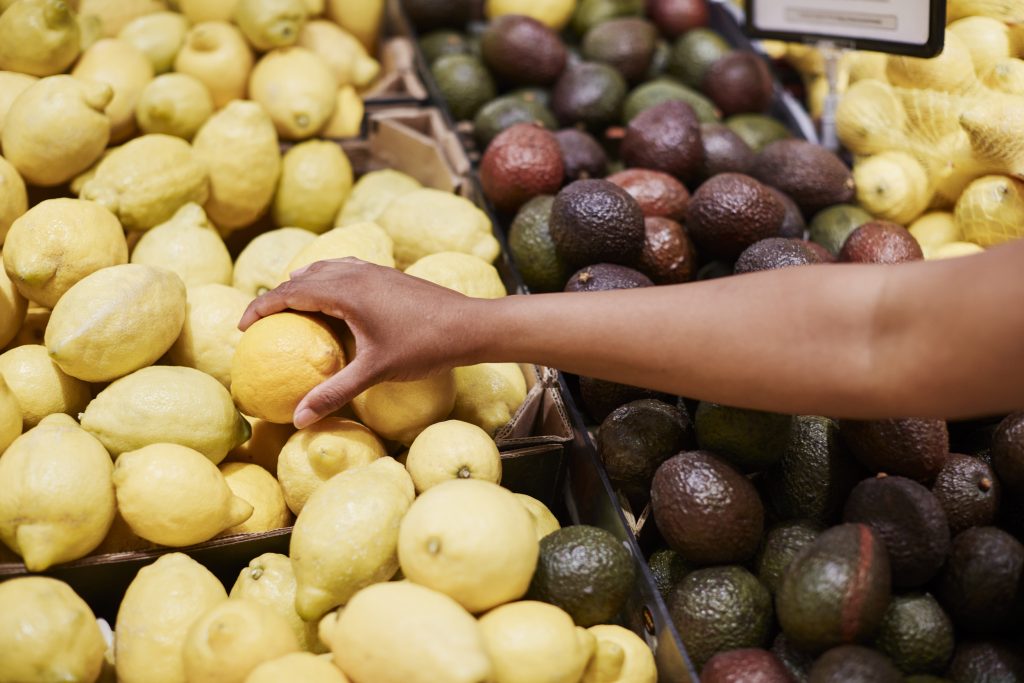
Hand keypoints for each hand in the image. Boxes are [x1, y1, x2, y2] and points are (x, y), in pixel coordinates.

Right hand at [239, 257, 481, 427]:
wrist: (469, 324)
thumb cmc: (424, 347)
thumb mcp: (375, 372)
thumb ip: (334, 392)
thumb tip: (298, 419)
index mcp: (345, 291)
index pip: (289, 292)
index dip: (260, 307)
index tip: (242, 328)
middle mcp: (355, 273)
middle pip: (302, 277)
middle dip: (278, 296)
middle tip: (262, 322)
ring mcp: (373, 270)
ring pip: (325, 268)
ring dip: (303, 284)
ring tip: (292, 308)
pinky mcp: (387, 275)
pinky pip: (345, 270)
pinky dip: (328, 281)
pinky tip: (334, 303)